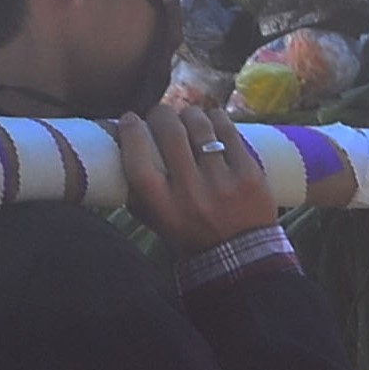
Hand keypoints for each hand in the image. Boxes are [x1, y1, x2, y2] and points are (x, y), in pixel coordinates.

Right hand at [116, 98, 282, 251]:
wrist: (243, 256)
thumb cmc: (192, 234)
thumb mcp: (157, 220)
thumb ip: (137, 191)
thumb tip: (119, 144)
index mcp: (163, 207)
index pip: (138, 161)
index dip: (131, 133)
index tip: (130, 119)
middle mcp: (191, 192)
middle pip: (170, 135)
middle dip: (161, 115)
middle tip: (160, 114)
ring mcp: (223, 182)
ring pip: (201, 127)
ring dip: (189, 113)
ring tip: (187, 116)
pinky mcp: (249, 173)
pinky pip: (230, 132)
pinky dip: (217, 118)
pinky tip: (212, 117)